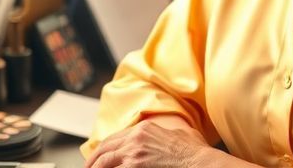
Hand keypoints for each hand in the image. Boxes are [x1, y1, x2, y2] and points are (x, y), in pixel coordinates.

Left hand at [84, 118, 210, 167]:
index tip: (98, 158)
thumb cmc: (193, 152)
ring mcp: (134, 153)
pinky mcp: (134, 166)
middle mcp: (136, 138)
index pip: (115, 138)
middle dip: (93, 161)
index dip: (103, 149)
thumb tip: (164, 140)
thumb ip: (164, 135)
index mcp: (144, 128)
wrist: (199, 162)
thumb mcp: (178, 135)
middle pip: (105, 149)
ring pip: (104, 162)